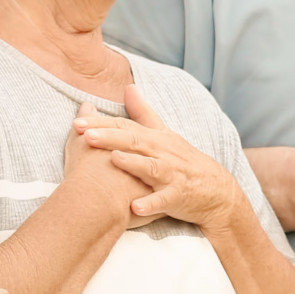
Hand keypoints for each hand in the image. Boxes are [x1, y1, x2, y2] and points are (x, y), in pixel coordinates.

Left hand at [76, 85, 240, 228]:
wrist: (217, 191)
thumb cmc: (184, 161)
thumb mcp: (165, 134)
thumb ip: (143, 113)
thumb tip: (127, 87)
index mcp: (156, 138)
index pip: (126, 127)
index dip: (101, 123)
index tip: (77, 121)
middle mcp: (163, 153)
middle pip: (134, 142)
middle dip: (109, 137)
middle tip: (84, 134)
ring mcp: (172, 175)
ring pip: (151, 167)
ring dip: (132, 163)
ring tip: (112, 159)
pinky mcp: (179, 197)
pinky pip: (164, 200)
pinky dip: (151, 204)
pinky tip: (134, 207)